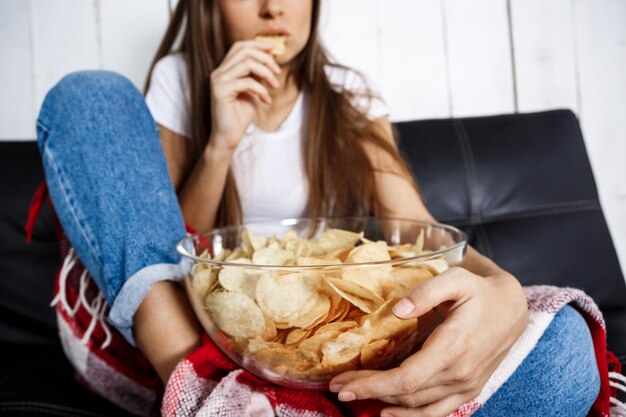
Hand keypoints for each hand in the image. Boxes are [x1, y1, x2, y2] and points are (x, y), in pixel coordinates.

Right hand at [209, 39, 280, 152]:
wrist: (229, 136)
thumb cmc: (240, 115)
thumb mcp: (253, 90)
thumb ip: (257, 75)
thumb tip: (271, 58)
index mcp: (225, 69)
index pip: (240, 46)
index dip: (258, 44)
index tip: (274, 50)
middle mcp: (219, 72)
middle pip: (244, 51)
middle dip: (265, 58)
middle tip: (277, 72)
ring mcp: (218, 80)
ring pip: (247, 63)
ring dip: (266, 73)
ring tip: (274, 86)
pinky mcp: (220, 91)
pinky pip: (247, 82)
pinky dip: (261, 89)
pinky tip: (266, 100)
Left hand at [329, 267, 527, 416]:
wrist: (513, 308)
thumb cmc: (480, 291)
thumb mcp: (456, 278)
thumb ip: (426, 292)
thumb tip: (397, 310)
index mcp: (454, 347)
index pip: (407, 379)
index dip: (373, 386)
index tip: (344, 385)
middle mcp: (460, 373)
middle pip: (406, 394)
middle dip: (368, 392)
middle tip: (337, 388)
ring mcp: (466, 385)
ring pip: (418, 405)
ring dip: (384, 403)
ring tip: (354, 395)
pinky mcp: (468, 389)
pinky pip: (437, 411)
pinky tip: (388, 413)